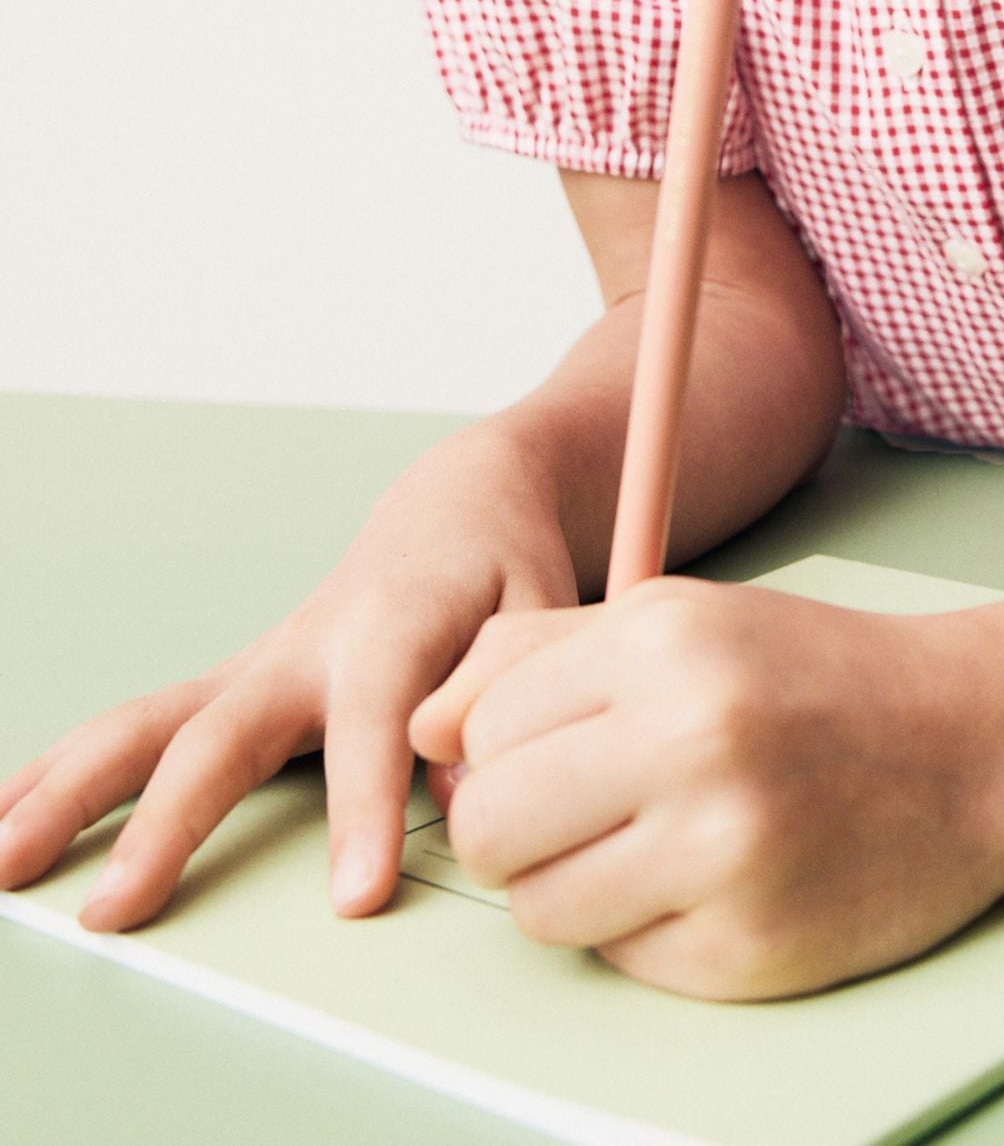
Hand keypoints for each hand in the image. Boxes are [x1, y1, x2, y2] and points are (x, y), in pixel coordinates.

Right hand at [0, 420, 578, 930]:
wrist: (457, 507)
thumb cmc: (503, 566)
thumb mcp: (539, 614)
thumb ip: (508, 695)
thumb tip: (461, 791)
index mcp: (394, 628)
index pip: (375, 724)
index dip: (366, 807)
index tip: (354, 897)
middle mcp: (306, 646)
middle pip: (222, 732)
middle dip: (166, 823)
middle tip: (119, 907)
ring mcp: (255, 667)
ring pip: (148, 724)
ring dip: (69, 792)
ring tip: (3, 862)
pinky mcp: (230, 688)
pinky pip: (136, 731)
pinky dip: (63, 773)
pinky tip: (5, 820)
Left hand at [408, 578, 1003, 997]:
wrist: (974, 742)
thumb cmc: (812, 677)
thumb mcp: (681, 621)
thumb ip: (535, 658)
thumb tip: (418, 732)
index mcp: (664, 644)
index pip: (484, 727)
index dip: (501, 749)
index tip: (554, 750)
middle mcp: (694, 741)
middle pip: (489, 827)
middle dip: (513, 828)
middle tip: (578, 811)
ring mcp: (725, 855)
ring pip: (539, 909)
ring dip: (570, 887)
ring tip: (645, 844)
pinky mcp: (749, 952)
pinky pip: (621, 962)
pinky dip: (645, 931)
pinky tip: (709, 881)